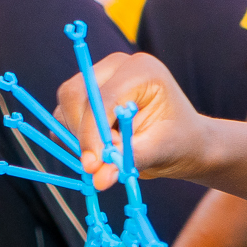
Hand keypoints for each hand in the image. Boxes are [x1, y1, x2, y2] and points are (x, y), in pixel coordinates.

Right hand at [60, 50, 215, 186]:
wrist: (183, 141)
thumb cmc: (178, 141)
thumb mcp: (159, 151)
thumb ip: (126, 161)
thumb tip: (97, 178)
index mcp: (141, 70)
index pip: (103, 97)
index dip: (92, 131)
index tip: (91, 165)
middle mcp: (115, 67)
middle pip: (74, 94)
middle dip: (80, 133)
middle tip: (98, 165)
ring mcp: (97, 79)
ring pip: (65, 107)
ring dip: (77, 138)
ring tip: (108, 155)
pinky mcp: (84, 98)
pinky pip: (63, 119)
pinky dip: (73, 139)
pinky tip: (99, 150)